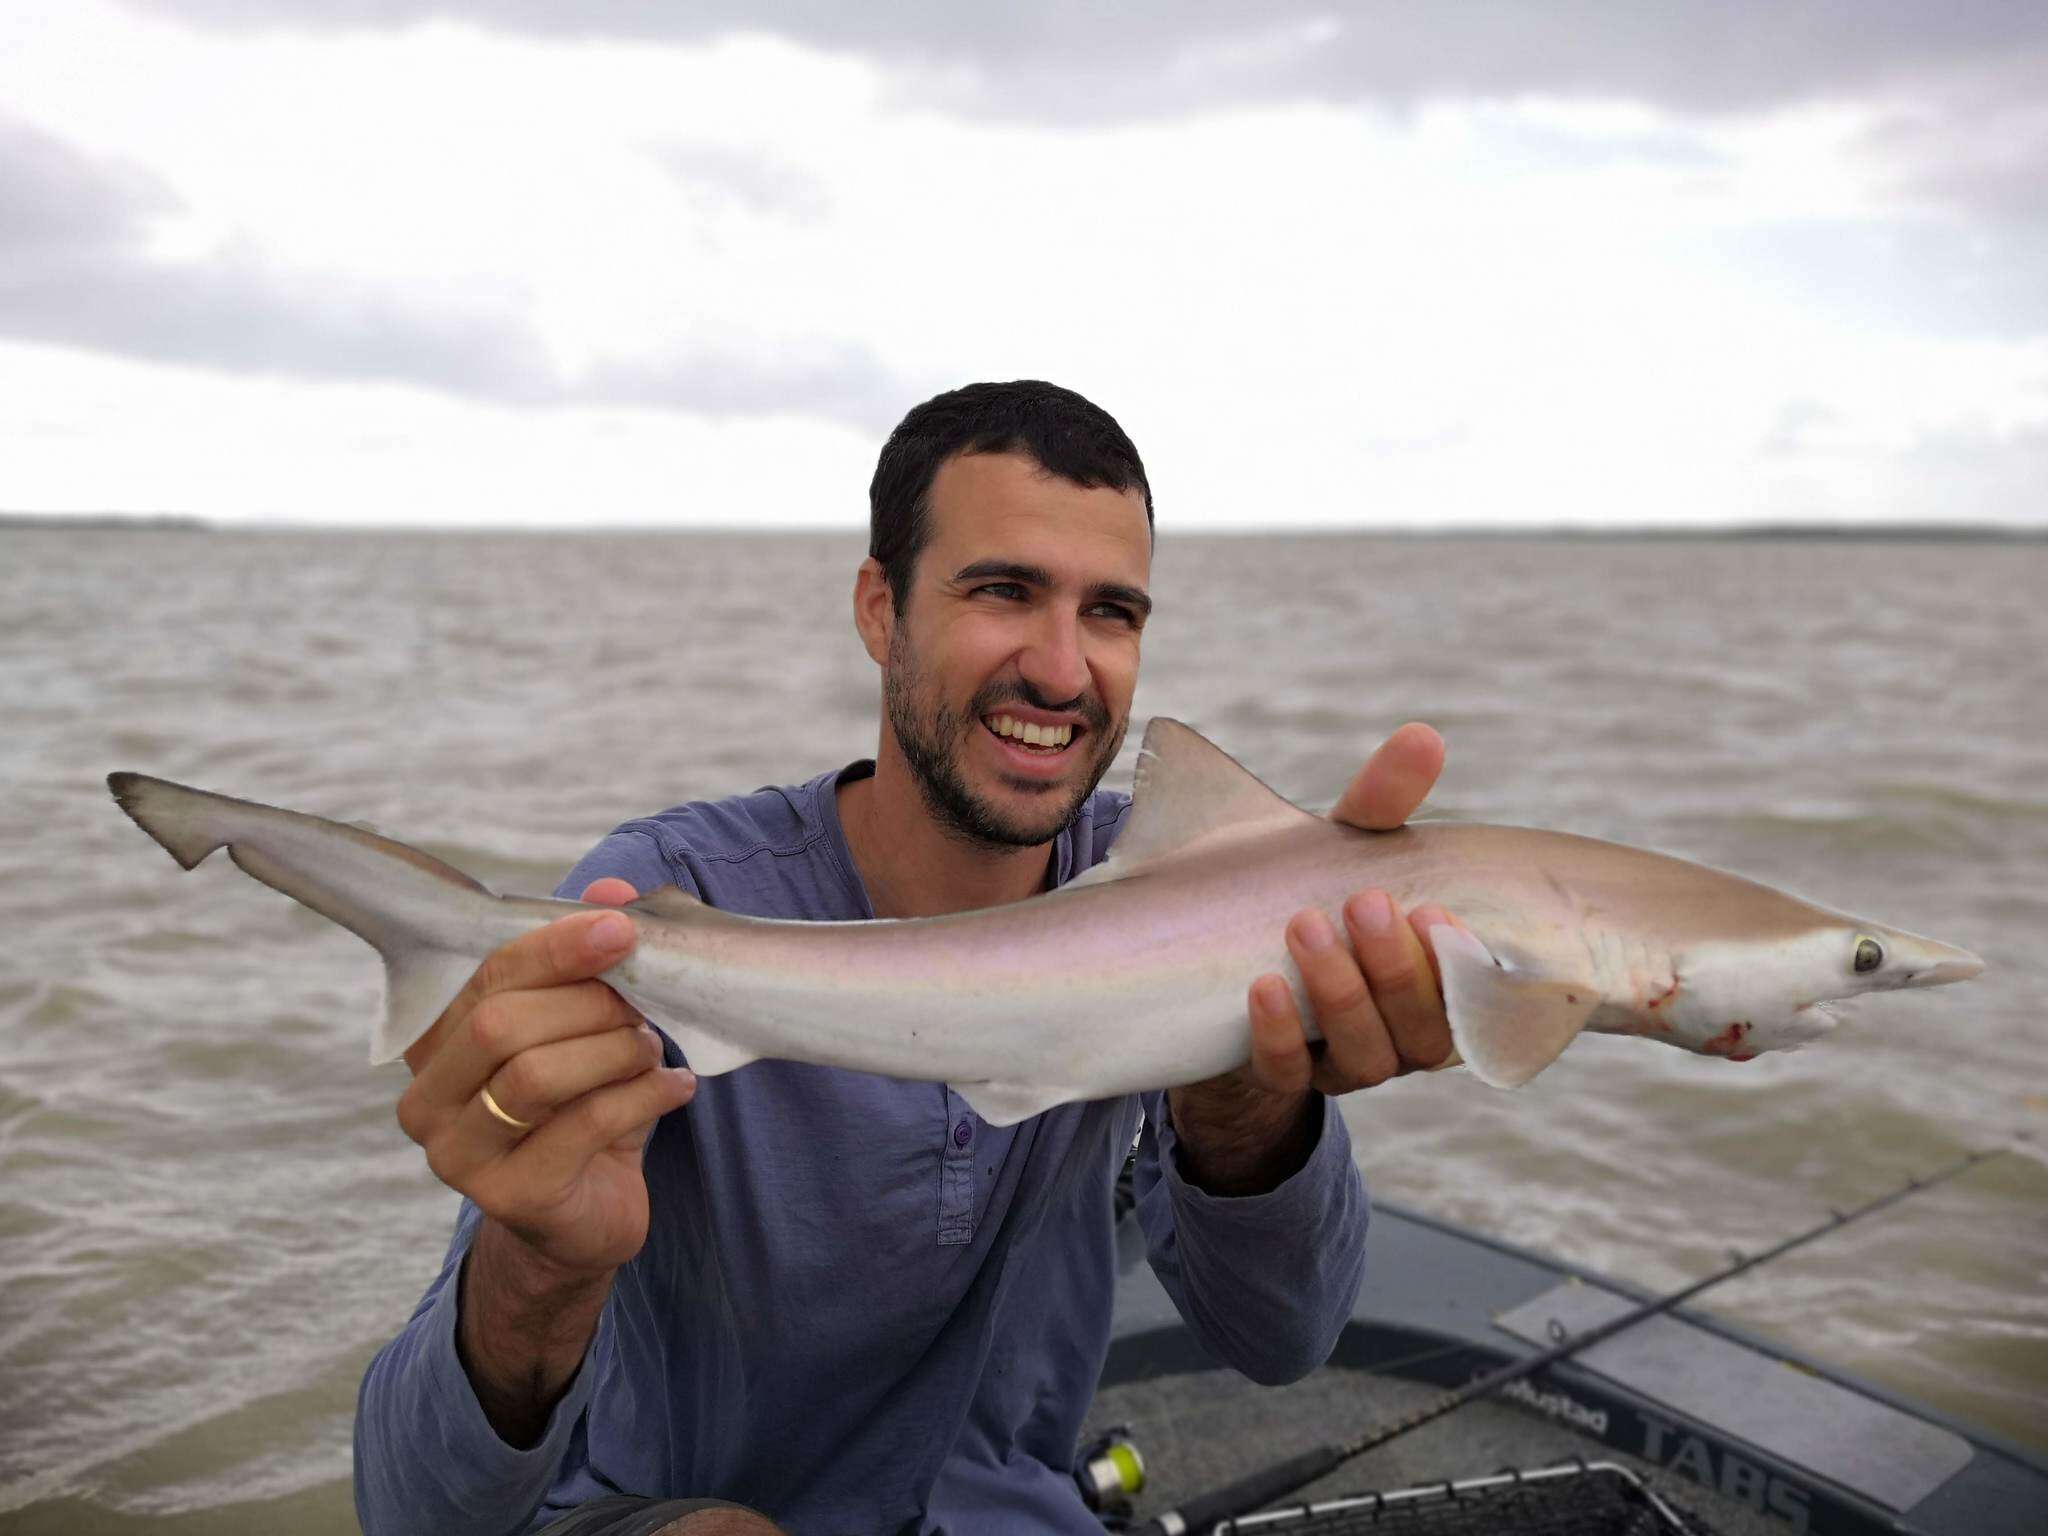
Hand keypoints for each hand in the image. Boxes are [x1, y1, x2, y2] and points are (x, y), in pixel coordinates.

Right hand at [394, 880, 694, 1278]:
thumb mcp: (582, 1029)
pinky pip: (582, 1127)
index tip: (621, 929)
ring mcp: (459, 1157)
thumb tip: (609, 888)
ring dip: (613, 1050)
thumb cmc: (578, 1108)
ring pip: (536, 1076)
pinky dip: (643, 1095)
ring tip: (650, 1048)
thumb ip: (588, 960)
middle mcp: (427, 1101)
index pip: (488, 975)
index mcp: (434, 1043)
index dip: (556, 946)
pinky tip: (676, 1086)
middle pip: (501, 1024)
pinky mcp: (510, 1198)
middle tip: (641, 1007)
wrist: (583, 1215)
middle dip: (588, 1004)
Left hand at [1170, 725, 1457, 1193]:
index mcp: (1436, 983)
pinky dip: (1278, 1034)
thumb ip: (1380, 803)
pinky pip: (1288, 1074)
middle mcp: (1401, 1033)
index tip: (1433, 909)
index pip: (1470, 992)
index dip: (1456, 961)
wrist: (1217, 961)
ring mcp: (1344, 1061)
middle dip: (1395, 967)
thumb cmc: (1309, 893)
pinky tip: (1262, 987)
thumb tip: (1423, 737)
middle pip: (1421, 1028)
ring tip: (1306, 926)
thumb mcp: (1342, 849)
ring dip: (1341, 993)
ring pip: (1365, 1053)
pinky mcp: (1282, 1074)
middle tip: (1364, 901)